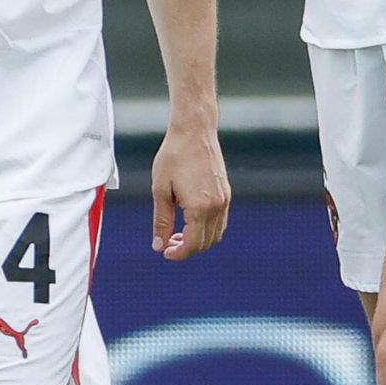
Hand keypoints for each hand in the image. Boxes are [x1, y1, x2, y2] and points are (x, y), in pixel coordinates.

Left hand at [150, 119, 230, 260]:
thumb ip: (161, 220)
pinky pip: (221, 221)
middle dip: (187, 248)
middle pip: (206, 243)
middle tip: (167, 243)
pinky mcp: (226, 193)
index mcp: (200, 207)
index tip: (164, 252)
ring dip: (199, 240)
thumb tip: (158, 246)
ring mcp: (225, 200)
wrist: (194, 131)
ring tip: (178, 233)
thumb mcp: (160, 189)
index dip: (178, 254)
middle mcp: (217, 206)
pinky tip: (190, 220)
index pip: (192, 245)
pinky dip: (207, 229)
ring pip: (216, 235)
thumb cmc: (174, 156)